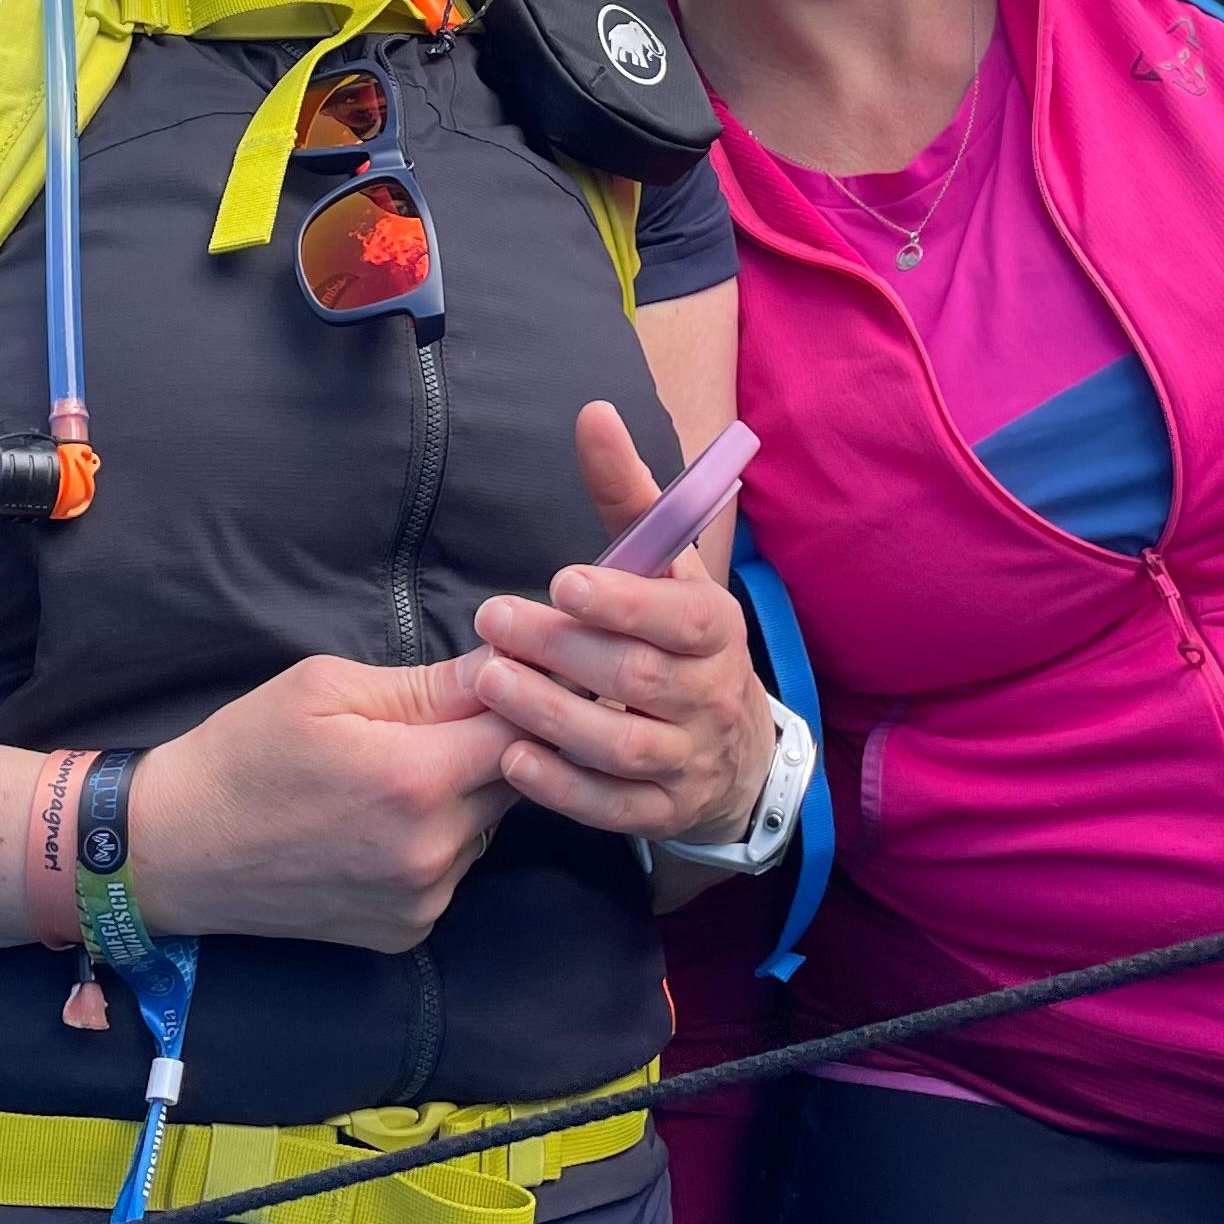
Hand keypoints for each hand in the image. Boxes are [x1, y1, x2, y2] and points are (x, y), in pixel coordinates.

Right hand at [134, 652, 519, 951]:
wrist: (175, 850)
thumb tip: (509, 662)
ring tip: (403, 766)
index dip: (528, 694)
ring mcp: (421, 902)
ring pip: (487, 826)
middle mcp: (431, 853)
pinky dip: (439, 839)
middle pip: (517, 779)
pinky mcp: (407, 932)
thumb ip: (430, 683)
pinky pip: (454, 869)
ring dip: (468, 792)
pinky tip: (384, 819)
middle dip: (497, 740)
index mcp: (415, 781)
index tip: (517, 672)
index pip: (525, 729)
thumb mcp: (326, 688)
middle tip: (453, 711)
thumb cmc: (243, 754)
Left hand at [469, 402, 770, 845]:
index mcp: (715, 628)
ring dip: (552, 715)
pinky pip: (613, 807)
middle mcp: (710, 696)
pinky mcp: (663, 811)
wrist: (734, 747)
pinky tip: (512, 757)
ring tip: (489, 682)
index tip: (561, 581)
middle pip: (637, 677)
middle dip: (562, 650)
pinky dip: (562, 786)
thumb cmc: (679, 636)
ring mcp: (688, 759)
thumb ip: (628, 495)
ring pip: (622, 744)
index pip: (681, 618)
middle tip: (492, 621)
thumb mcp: (667, 566)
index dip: (623, 602)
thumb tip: (592, 412)